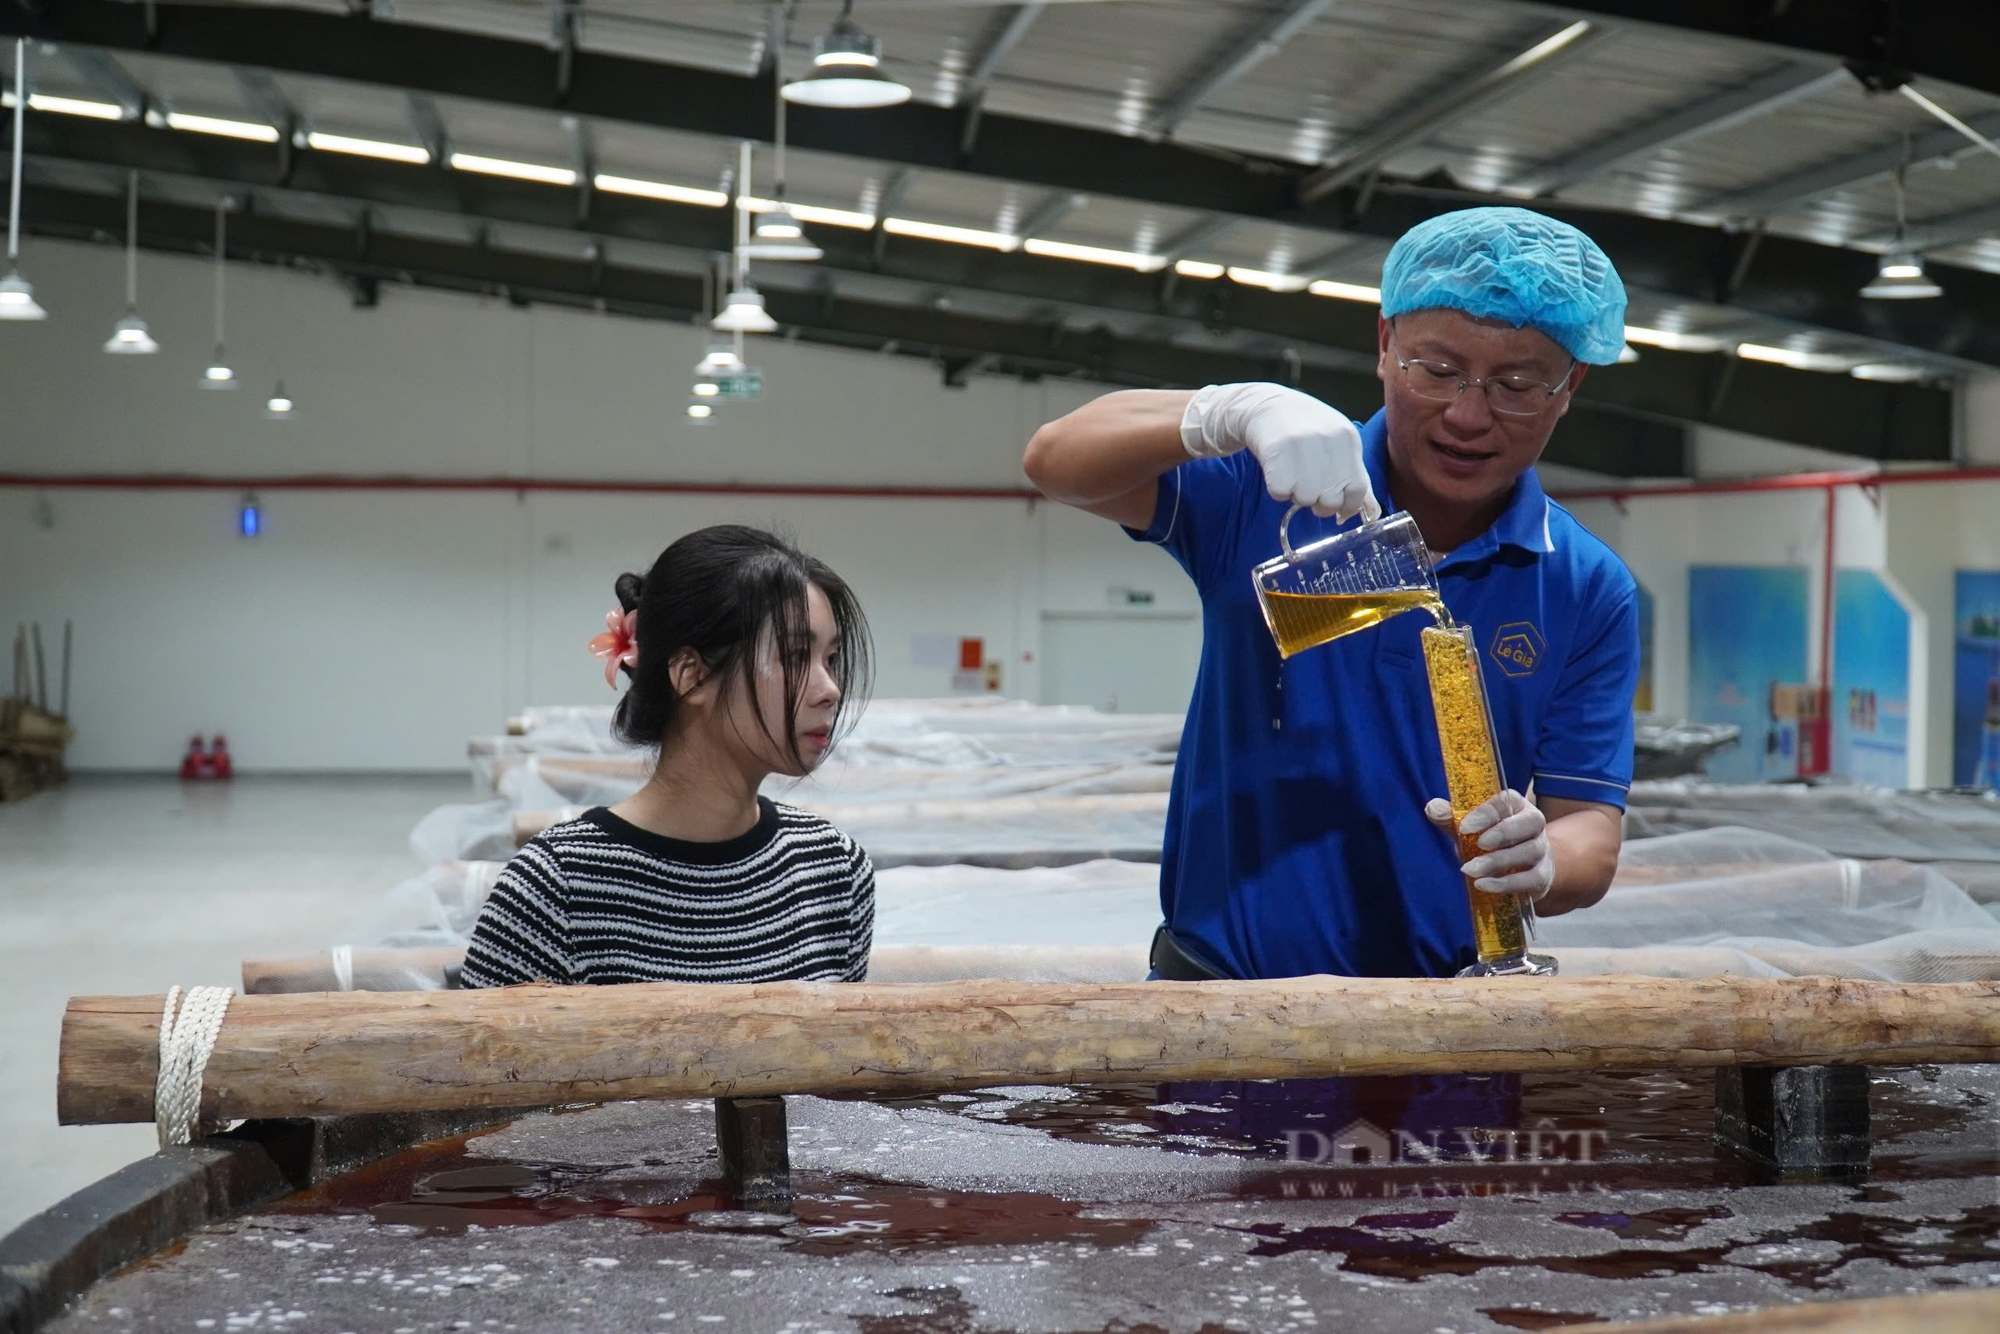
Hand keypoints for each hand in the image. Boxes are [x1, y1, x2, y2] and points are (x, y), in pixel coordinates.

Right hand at [1180, 383, 1381, 521]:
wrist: (1266, 407)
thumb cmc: (1306, 431)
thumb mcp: (1338, 447)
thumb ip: (1356, 478)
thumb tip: (1373, 515)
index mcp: (1348, 438)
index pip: (1358, 488)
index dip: (1348, 506)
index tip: (1338, 511)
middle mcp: (1328, 440)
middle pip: (1330, 500)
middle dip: (1319, 503)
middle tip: (1309, 487)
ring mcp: (1301, 445)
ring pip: (1305, 499)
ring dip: (1296, 494)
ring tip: (1292, 474)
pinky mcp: (1275, 452)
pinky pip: (1280, 493)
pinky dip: (1278, 489)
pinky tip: (1278, 471)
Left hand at [1424, 790, 1554, 899]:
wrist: (1517, 871)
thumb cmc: (1489, 843)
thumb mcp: (1468, 830)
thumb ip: (1450, 819)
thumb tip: (1432, 808)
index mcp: (1516, 806)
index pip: (1507, 801)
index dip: (1487, 812)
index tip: (1464, 827)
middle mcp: (1534, 825)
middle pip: (1531, 822)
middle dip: (1503, 832)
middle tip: (1478, 844)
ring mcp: (1542, 851)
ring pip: (1530, 851)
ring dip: (1499, 861)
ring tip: (1470, 869)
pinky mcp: (1543, 877)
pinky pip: (1531, 879)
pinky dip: (1507, 883)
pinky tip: (1483, 885)